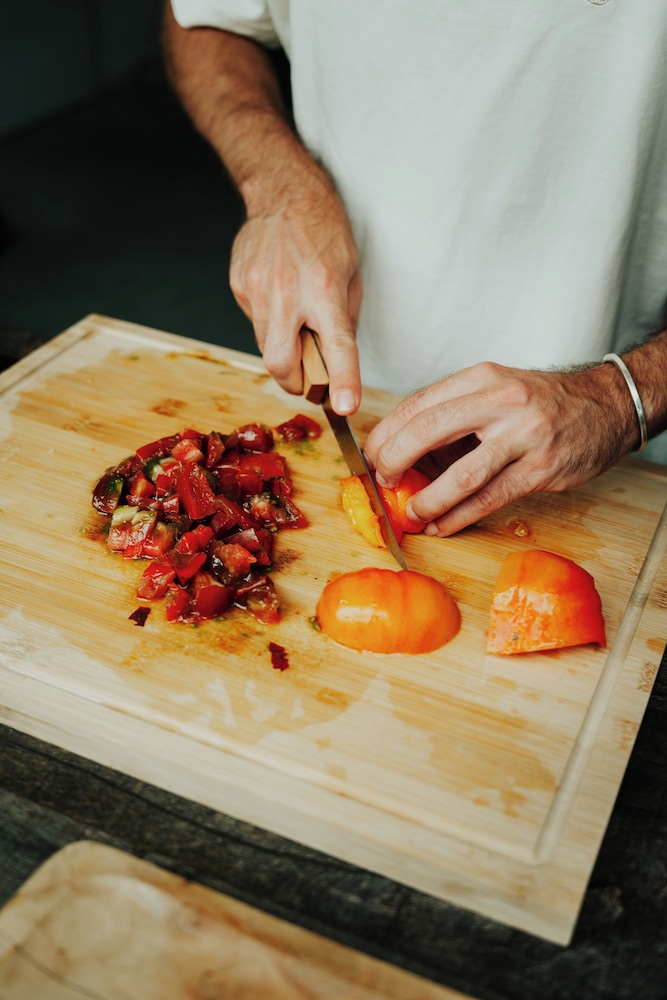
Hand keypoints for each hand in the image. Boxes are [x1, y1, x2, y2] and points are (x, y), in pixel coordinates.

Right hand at [230, 165, 361, 414]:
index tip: (344, 407)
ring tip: (296, 320)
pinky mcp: (239, 285)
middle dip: (294, 383)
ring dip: (283, 349)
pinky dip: (270, 323)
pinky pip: (255, 322)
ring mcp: (257, 288)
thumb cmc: (325, 232)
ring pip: (265, 346)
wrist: (284, 192)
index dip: (342, 381)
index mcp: (324, 288)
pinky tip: (278, 296)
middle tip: (308, 380)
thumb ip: (344, 320)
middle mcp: (287, 290)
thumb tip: (337, 361)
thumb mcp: (351, 274)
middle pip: (280, 363)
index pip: (337, 345)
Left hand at [363, 361, 637, 535]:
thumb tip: (400, 454)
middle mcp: (500, 400)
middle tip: (381, 483)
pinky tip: (442, 526)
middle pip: (428, 432)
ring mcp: (524, 434)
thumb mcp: (495, 393)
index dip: (386, 434)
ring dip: (428, 499)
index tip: (369, 457)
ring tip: (411, 515)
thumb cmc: (540, 404)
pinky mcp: (542, 468)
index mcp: (480, 378)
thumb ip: (452, 418)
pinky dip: (460, 516)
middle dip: (394, 461)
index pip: (417, 404)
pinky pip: (490, 498)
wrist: (606, 405)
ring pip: (461, 474)